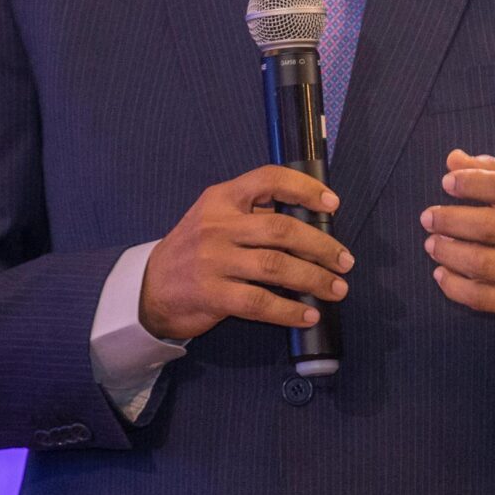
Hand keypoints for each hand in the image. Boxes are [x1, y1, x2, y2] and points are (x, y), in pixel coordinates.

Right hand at [138, 166, 352, 340]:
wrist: (149, 289)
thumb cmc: (194, 251)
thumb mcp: (214, 218)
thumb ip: (253, 213)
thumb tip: (310, 222)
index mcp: (222, 199)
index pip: (268, 179)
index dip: (305, 188)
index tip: (332, 204)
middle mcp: (218, 225)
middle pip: (281, 229)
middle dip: (321, 246)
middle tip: (345, 261)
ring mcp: (213, 260)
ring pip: (276, 267)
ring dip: (314, 279)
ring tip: (337, 289)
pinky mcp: (212, 294)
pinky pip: (260, 302)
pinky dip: (290, 311)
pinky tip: (308, 315)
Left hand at [422, 150, 494, 340]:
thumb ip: (494, 174)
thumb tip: (454, 158)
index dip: (474, 183)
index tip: (446, 182)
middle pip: (491, 227)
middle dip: (452, 220)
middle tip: (428, 217)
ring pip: (483, 264)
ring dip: (449, 252)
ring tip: (432, 244)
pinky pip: (482, 297)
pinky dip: (454, 286)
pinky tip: (441, 274)